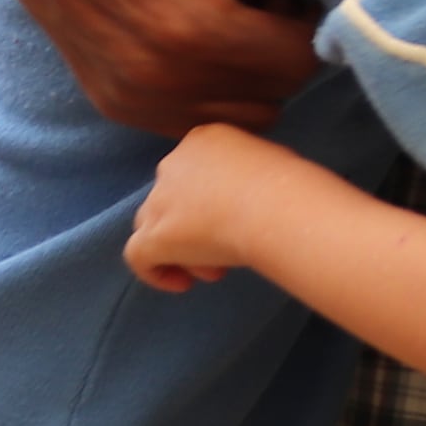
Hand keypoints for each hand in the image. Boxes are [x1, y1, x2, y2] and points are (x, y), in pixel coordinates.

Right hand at [0, 0, 328, 134]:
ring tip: (228, 25)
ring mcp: (136, 101)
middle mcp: (163, 79)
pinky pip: (195, 122)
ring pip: (240, 118)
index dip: (306, 26)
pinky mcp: (117, 107)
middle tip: (260, 4)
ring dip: (251, 80)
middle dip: (281, 53)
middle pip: (273, 94)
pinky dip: (214, 96)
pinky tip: (196, 48)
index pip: (293, 60)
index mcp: (188, 28)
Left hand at [129, 122, 302, 292]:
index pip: (191, 172)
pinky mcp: (153, 235)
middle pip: (169, 200)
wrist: (276, 206)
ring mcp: (158, 200)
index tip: (234, 220)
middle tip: (226, 250)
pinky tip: (184, 284)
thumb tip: (253, 195)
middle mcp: (173, 165)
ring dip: (180, 250)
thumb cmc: (288, 184)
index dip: (207, 202)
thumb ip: (247, 173)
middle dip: (195, 228)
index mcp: (201, 141)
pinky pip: (138, 256)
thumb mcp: (270, 161)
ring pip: (152, 227)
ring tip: (215, 271)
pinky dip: (156, 272)